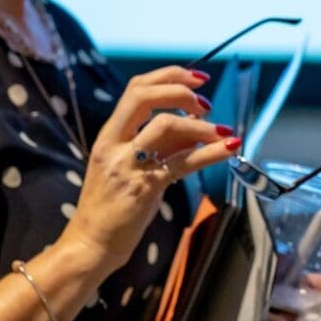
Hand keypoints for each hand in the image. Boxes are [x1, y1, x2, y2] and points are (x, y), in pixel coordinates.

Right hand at [60, 66, 237, 281]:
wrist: (91, 244)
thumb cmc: (111, 207)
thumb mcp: (129, 167)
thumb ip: (158, 145)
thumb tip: (195, 126)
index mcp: (109, 135)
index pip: (136, 89)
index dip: (169, 77)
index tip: (196, 79)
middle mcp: (115, 145)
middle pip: (144, 96)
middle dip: (180, 90)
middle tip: (206, 102)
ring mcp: (128, 165)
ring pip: (165, 126)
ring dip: (201, 124)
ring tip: (223, 130)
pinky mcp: (144, 188)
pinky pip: (183, 163)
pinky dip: (212, 152)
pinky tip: (230, 147)